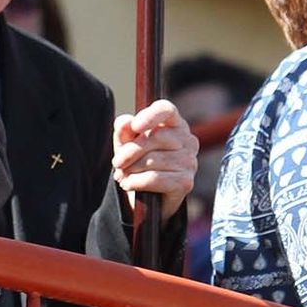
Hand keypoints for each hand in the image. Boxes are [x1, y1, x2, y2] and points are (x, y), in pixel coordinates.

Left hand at [112, 99, 197, 215]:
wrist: (147, 197)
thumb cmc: (138, 162)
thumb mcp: (126, 144)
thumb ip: (124, 132)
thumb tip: (124, 122)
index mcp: (174, 124)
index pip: (166, 110)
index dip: (151, 116)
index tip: (135, 126)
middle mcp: (187, 140)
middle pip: (156, 137)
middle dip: (129, 151)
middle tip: (117, 163)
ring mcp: (190, 162)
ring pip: (153, 160)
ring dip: (131, 169)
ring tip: (123, 175)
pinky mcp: (185, 182)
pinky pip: (155, 178)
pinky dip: (136, 182)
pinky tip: (128, 184)